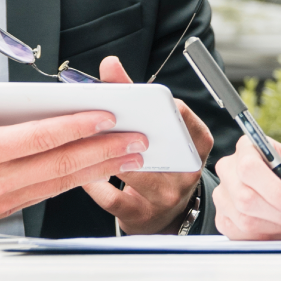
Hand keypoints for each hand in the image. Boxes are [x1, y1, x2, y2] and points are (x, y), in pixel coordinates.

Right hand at [0, 62, 148, 241]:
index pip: (39, 138)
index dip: (76, 126)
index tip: (107, 115)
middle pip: (61, 164)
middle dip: (105, 150)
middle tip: (140, 138)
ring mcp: (1, 199)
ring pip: (61, 182)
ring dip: (100, 167)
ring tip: (133, 154)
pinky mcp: (2, 209)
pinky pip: (48, 192)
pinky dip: (78, 180)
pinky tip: (99, 168)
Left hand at [81, 56, 213, 233]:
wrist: (169, 215)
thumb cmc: (163, 161)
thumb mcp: (163, 131)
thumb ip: (137, 95)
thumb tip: (109, 64)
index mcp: (197, 144)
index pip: (183, 116)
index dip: (160, 105)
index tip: (139, 96)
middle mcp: (187, 171)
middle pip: (156, 145)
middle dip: (127, 130)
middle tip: (104, 119)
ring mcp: (166, 196)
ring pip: (133, 171)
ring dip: (106, 155)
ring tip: (86, 142)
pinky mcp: (141, 216)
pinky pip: (112, 197)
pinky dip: (94, 183)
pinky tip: (83, 172)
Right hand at [213, 136, 280, 239]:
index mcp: (248, 147)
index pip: (249, 168)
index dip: (274, 190)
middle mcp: (229, 170)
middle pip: (245, 199)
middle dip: (280, 214)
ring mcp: (223, 196)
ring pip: (244, 221)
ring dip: (278, 228)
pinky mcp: (224, 220)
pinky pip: (243, 237)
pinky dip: (270, 239)